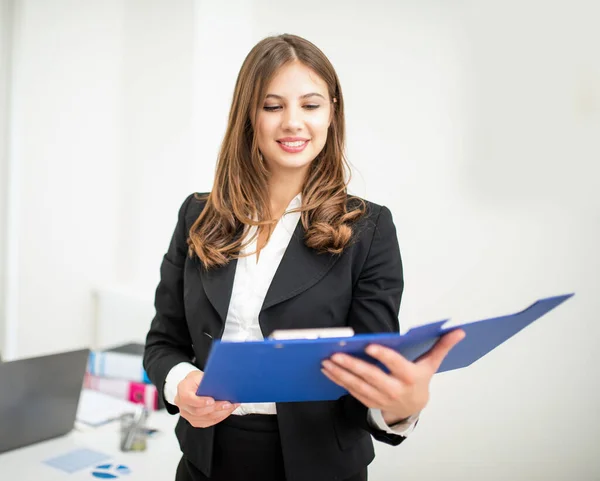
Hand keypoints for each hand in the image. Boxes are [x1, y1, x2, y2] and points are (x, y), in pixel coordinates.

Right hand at [174, 370, 240, 427]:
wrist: (193, 385)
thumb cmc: (197, 379)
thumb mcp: (201, 374)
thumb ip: (208, 380)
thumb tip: (223, 383)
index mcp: (182, 389)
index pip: (188, 398)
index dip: (200, 401)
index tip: (212, 400)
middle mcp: (182, 403)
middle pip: (198, 411)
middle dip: (216, 407)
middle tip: (228, 403)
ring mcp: (187, 413)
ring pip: (204, 418)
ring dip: (220, 413)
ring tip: (231, 406)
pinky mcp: (193, 420)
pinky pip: (207, 422)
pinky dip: (219, 417)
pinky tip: (227, 411)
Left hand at [321, 329, 465, 423]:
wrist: (412, 409)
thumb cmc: (419, 379)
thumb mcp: (431, 364)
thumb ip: (442, 346)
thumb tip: (458, 330)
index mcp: (409, 377)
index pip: (395, 365)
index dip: (383, 356)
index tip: (369, 345)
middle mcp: (394, 389)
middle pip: (371, 377)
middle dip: (352, 365)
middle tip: (335, 353)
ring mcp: (379, 398)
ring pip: (357, 385)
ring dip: (340, 373)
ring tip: (326, 361)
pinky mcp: (368, 401)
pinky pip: (350, 391)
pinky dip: (337, 381)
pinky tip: (327, 370)